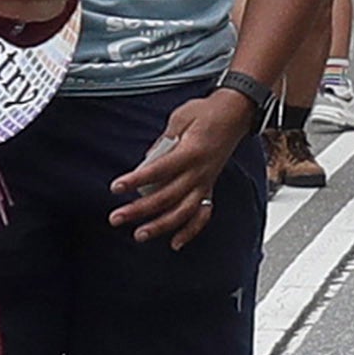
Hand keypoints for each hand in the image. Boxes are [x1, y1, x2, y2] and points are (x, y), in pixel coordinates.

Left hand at [110, 89, 252, 245]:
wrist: (237, 113)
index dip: (136, 180)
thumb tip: (146, 161)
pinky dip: (190, 231)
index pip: (158, 170)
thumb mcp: (180, 117)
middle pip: (166, 196)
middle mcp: (200, 171)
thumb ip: (162, 141)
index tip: (117, 188)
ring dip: (161, 226)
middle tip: (117, 217)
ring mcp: (206, 182)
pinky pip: (202, 214)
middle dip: (139, 210)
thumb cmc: (208, 112)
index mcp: (191, 152)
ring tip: (140, 234)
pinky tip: (175, 243)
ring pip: (183, 212)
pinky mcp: (210, 187)